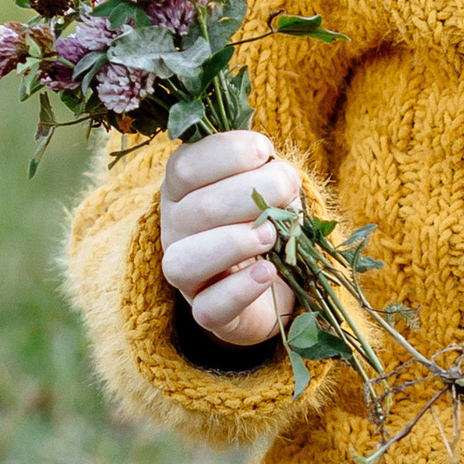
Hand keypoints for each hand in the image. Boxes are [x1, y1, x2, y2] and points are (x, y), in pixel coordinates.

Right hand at [161, 129, 302, 347]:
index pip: (184, 166)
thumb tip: (277, 171)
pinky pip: (210, 308)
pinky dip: (240, 289)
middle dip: (249, 193)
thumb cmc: (266, 218)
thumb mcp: (266, 186)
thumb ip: (266, 171)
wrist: (276, 280)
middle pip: (196, 210)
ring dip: (232, 242)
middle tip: (288, 187)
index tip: (263, 150)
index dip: (224, 153)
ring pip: (184, 261)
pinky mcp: (207, 313)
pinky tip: (268, 271)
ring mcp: (187, 275)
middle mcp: (175, 230)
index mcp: (183, 190)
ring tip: (271, 234)